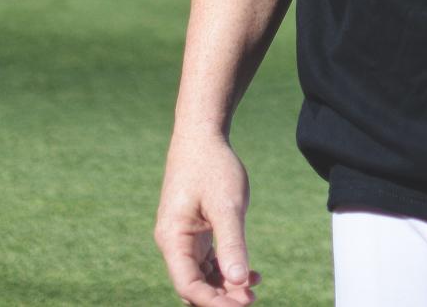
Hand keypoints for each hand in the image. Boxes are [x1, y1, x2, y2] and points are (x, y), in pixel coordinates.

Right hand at [155, 133, 262, 304]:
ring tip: (254, 288)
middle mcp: (174, 242)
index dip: (212, 302)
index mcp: (173, 239)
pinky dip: (226, 269)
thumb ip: (232, 243)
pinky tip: (249, 273)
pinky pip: (208, 260)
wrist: (203, 135)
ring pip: (202, 275)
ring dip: (225, 286)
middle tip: (251, 299)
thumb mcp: (227, 205)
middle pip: (194, 285)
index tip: (240, 305)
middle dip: (220, 297)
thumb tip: (239, 282)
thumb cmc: (213, 166)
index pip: (188, 285)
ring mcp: (184, 237)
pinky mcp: (196, 230)